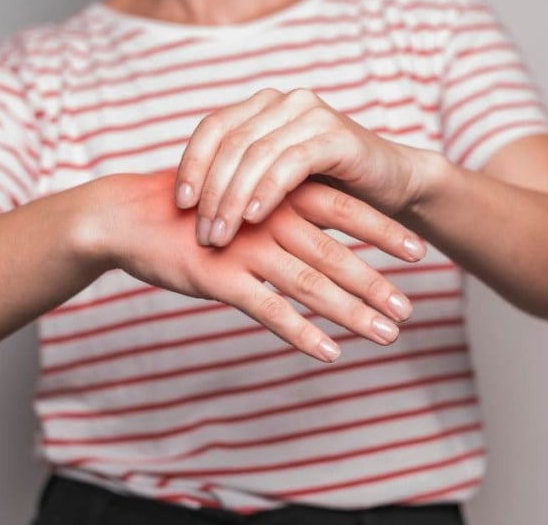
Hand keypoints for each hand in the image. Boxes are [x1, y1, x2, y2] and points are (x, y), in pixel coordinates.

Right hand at [86, 171, 425, 361]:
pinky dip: (301, 333)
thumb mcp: (245, 195)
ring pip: (311, 284)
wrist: (129, 216)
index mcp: (280, 193)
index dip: (383, 230)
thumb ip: (284, 205)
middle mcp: (271, 218)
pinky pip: (268, 310)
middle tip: (410, 308)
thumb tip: (324, 222)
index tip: (419, 251)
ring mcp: (246, 248)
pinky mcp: (220, 276)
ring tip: (386, 334)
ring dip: (352, 312)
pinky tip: (330, 353)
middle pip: (337, 253)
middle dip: (377, 282)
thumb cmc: (194, 207)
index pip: (345, 210)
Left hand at [173, 88, 428, 246]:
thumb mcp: (276, 185)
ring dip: (234, 198)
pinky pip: (291, 162)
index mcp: (264, 106)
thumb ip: (239, 182)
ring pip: (256, 153)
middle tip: (203, 233)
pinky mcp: (336, 136)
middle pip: (231, 143)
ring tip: (222, 235)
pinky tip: (254, 217)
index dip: (191, 165)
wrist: (392, 187)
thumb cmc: (330, 191)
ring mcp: (312, 114)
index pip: (213, 128)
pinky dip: (268, 190)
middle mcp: (285, 101)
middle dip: (211, 192)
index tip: (179, 205)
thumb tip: (187, 210)